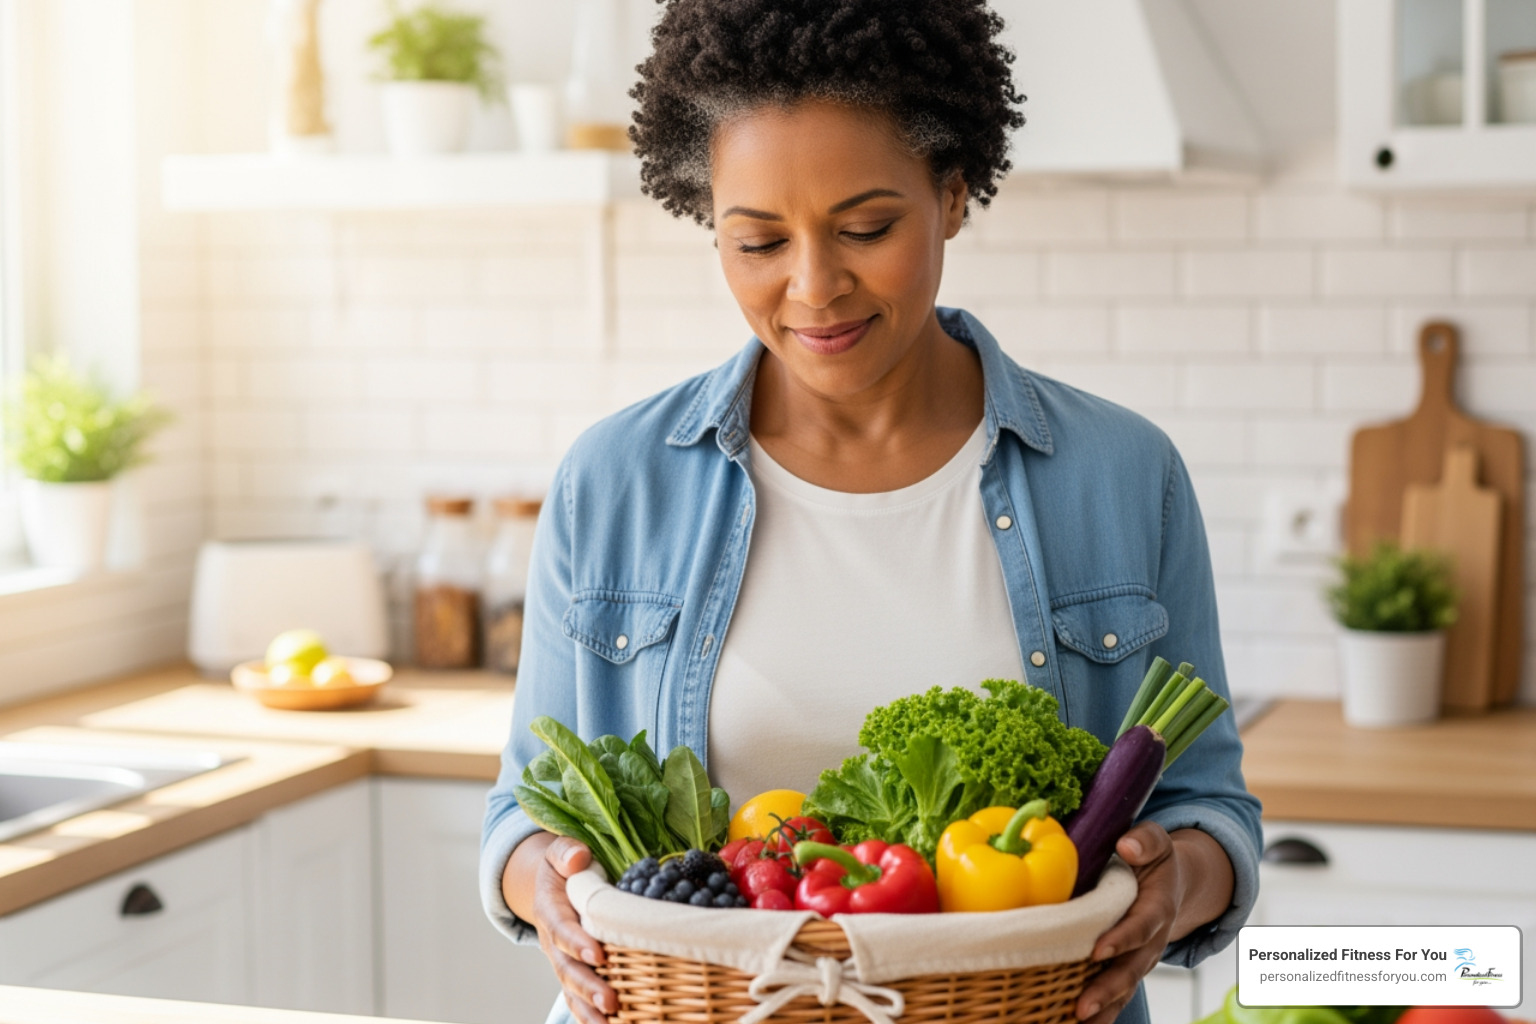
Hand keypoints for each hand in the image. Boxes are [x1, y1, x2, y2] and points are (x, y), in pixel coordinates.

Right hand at [523, 836, 617, 1023]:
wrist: (553, 882)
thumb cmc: (565, 865)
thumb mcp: (559, 851)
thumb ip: (565, 852)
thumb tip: (578, 858)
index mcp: (550, 908)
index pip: (561, 928)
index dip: (576, 943)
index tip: (598, 955)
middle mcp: (552, 939)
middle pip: (566, 967)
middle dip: (587, 985)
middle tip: (610, 1001)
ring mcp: (561, 959)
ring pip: (570, 987)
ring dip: (588, 1006)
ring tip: (609, 1021)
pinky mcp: (573, 971)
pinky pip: (576, 996)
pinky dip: (588, 1014)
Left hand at [1074, 823, 1183, 1023]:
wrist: (1167, 883)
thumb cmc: (1151, 858)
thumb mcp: (1154, 841)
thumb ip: (1146, 841)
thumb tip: (1128, 846)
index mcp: (1156, 908)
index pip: (1140, 927)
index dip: (1121, 939)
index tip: (1098, 951)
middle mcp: (1150, 940)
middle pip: (1130, 969)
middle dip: (1107, 988)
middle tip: (1082, 1006)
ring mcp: (1139, 959)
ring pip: (1123, 989)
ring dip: (1102, 1008)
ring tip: (1077, 1021)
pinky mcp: (1125, 968)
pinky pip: (1115, 996)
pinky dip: (1099, 1014)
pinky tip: (1071, 1023)